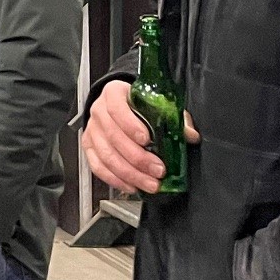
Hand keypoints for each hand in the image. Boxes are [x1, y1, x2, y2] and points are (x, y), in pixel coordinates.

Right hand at [81, 80, 197, 193]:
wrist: (119, 106)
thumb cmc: (138, 105)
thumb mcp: (157, 104)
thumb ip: (173, 117)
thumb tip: (190, 135)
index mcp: (114, 94)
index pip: (117, 108)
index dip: (130, 125)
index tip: (147, 139)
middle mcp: (99, 111)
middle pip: (114, 137)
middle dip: (137, 158)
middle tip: (158, 170)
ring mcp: (92, 130)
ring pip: (106, 156)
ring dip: (130, 174)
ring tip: (150, 183)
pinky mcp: (89, 147)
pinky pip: (98, 167)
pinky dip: (115, 180)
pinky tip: (132, 186)